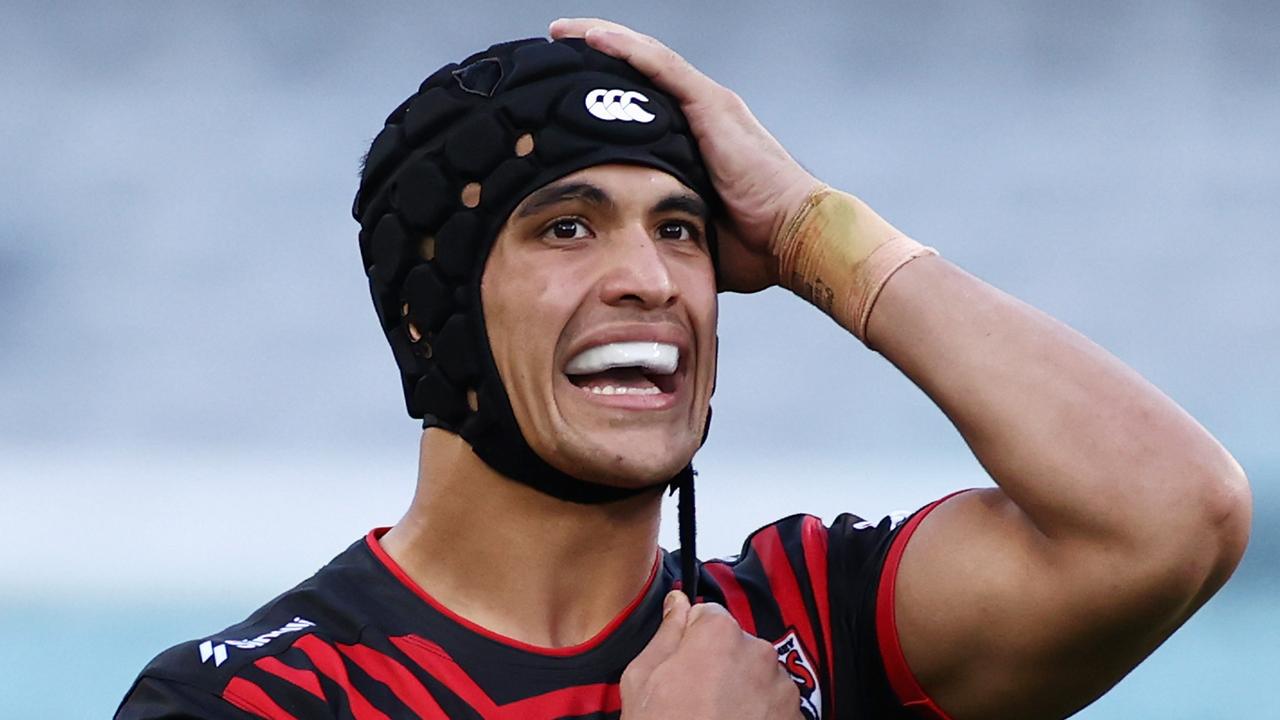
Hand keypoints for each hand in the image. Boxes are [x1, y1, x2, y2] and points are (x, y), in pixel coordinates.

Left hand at [550, 18, 821, 292]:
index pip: (642, 105)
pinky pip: (660, 67)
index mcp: (697, 140)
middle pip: (639, 73)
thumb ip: (660, 228)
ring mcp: (708, 106)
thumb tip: (624, 251)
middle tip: (553, 46)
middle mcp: (703, 113)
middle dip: (595, 56)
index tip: (560, 91)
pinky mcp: (711, 106)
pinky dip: (625, 49)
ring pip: (645, 58)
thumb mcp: (690, 230)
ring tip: (560, 32)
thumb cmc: (754, 247)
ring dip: (600, 40)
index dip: (603, 92)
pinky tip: (590, 38)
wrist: (795, 239)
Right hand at [621, 591, 802, 719]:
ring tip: (717, 718)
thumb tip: (677, 602)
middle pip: (736, 645)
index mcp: (719, 634)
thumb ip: (666, 633)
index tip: (681, 667)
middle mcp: (759, 651)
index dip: (691, 641)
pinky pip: (775, 703)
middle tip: (696, 699)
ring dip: (742, 689)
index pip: (707, 616)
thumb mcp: (642, 679)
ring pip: (757, 674)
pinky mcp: (796, 716)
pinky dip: (760, 713)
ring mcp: (782, 687)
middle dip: (719, 664)